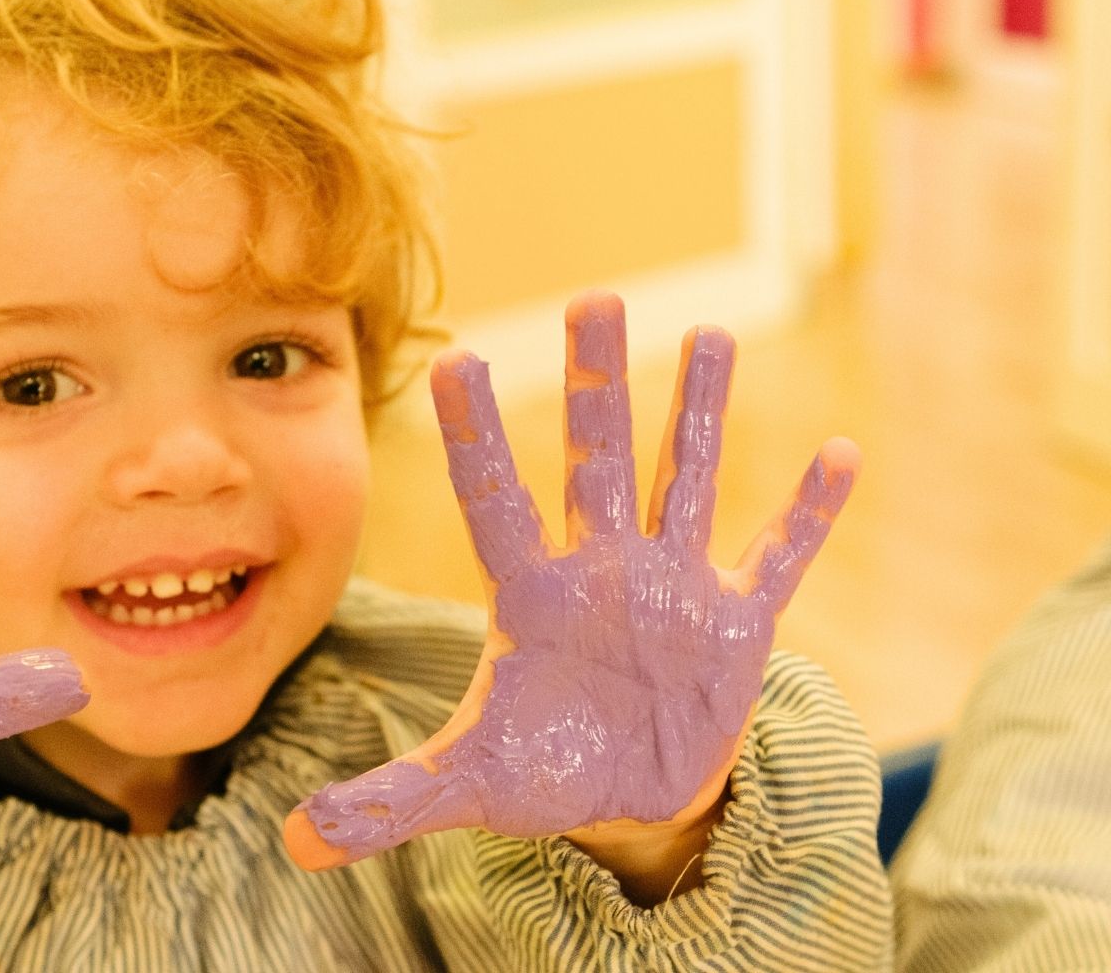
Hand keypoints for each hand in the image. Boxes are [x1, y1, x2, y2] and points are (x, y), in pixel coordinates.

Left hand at [284, 291, 857, 870]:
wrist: (627, 796)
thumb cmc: (540, 770)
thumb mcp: (465, 786)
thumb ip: (388, 801)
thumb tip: (296, 842)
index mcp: (529, 596)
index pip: (496, 502)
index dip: (477, 439)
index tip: (454, 362)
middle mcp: (600, 571)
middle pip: (598, 461)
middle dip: (600, 385)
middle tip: (597, 298)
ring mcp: (672, 589)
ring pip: (685, 483)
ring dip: (702, 415)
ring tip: (712, 336)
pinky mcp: (736, 625)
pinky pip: (778, 559)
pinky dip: (811, 516)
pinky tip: (843, 456)